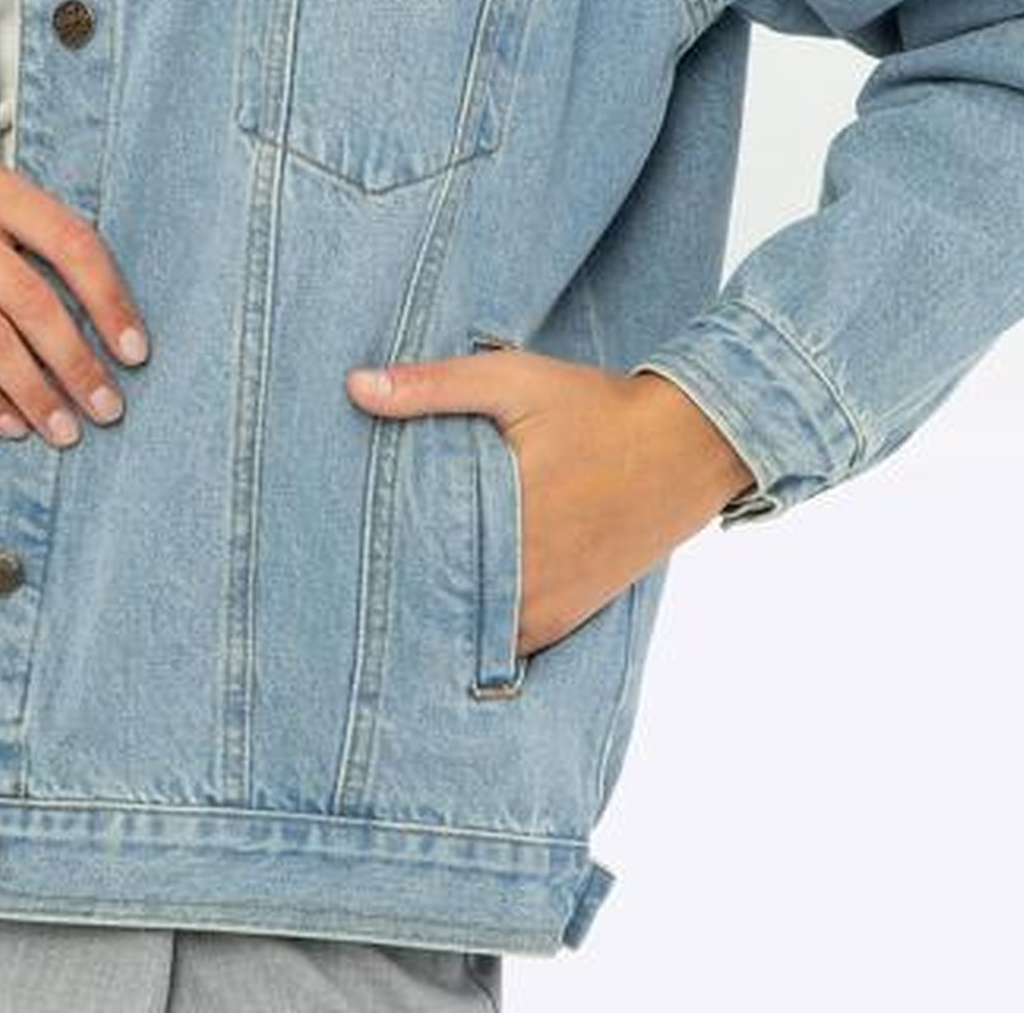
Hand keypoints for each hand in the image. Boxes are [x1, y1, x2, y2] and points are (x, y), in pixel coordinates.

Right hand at [0, 156, 149, 447]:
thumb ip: (32, 254)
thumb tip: (111, 335)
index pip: (67, 238)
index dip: (107, 299)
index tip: (134, 353)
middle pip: (29, 295)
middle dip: (75, 360)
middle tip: (106, 408)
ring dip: (33, 389)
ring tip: (61, 428)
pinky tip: (7, 424)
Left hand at [344, 349, 756, 658]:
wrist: (688, 445)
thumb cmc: (594, 408)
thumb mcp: (513, 381)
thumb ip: (433, 386)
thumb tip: (355, 387)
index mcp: (506, 521)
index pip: (415, 563)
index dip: (374, 566)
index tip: (335, 564)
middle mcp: (528, 580)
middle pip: (440, 606)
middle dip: (400, 598)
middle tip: (350, 590)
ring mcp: (554, 606)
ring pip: (475, 632)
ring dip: (441, 617)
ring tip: (390, 605)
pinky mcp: (573, 615)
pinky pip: (514, 642)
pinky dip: (483, 631)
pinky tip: (453, 611)